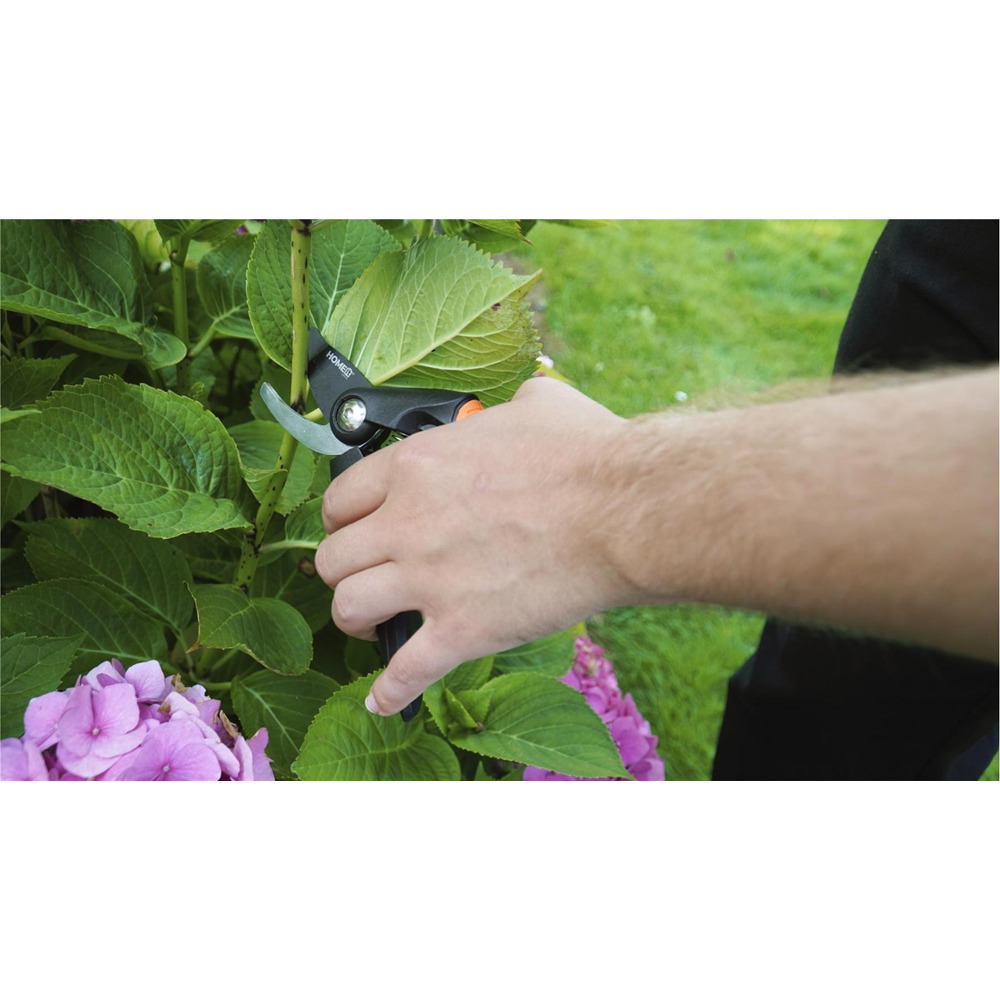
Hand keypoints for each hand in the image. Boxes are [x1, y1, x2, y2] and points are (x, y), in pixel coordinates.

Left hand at [315, 376, 631, 714]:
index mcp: (417, 466)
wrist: (626, 511)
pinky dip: (390, 691)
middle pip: (333, 557)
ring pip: (349, 608)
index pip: (341, 498)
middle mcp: (408, 522)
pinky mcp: (463, 628)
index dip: (342, 519)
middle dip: (344, 570)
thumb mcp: (538, 404)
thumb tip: (523, 402)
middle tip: (367, 576)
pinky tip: (384, 700)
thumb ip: (509, 406)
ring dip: (356, 621)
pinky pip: (405, 670)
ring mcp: (430, 579)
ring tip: (374, 625)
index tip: (357, 530)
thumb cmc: (588, 453)